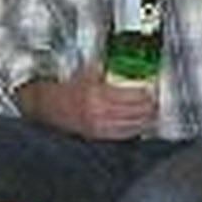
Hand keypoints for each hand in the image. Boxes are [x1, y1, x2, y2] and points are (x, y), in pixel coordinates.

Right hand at [23, 67, 158, 140]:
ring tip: (152, 116)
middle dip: (149, 108)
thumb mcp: (84, 73)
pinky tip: (139, 127)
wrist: (46, 106)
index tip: (151, 91)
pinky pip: (120, 135)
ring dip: (144, 121)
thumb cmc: (63, 89)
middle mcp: (99, 112)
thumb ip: (104, 71)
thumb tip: (122, 66)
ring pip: (130, 126)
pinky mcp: (96, 135)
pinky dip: (133, 131)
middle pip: (134, 112)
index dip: (144, 94)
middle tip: (156, 103)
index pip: (130, 96)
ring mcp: (98, 126)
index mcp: (97, 93)